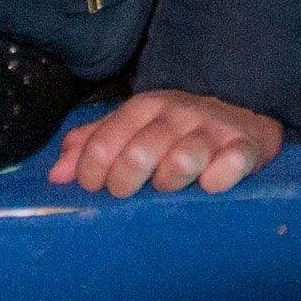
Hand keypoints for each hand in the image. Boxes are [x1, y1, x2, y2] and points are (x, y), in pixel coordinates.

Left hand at [48, 89, 283, 197]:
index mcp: (145, 107)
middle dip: (125, 183)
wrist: (243, 112)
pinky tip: (209, 185)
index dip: (92, 172)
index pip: (105, 141)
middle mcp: (177, 114)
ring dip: (169, 183)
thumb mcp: (131, 129)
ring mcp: (213, 130)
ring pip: (182, 160)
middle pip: (138, 154)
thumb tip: (56, 176)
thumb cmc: (176, 130)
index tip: (97, 187)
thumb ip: (91, 146)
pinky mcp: (245, 147)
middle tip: (129, 193)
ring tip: (169, 187)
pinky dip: (217, 180)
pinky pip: (229, 166)